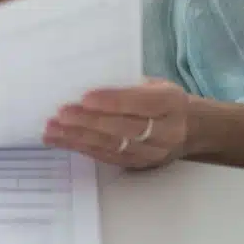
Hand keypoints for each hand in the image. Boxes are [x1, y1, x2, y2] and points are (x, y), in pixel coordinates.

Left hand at [42, 79, 189, 170]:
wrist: (192, 129)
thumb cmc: (165, 100)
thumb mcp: (155, 84)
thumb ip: (127, 84)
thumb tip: (85, 79)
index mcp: (172, 103)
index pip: (141, 103)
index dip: (112, 101)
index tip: (85, 97)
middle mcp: (166, 131)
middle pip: (123, 128)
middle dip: (89, 122)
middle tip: (60, 114)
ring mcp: (152, 152)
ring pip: (112, 146)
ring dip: (78, 138)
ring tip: (52, 130)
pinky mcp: (137, 164)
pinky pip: (106, 157)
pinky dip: (81, 148)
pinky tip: (60, 140)